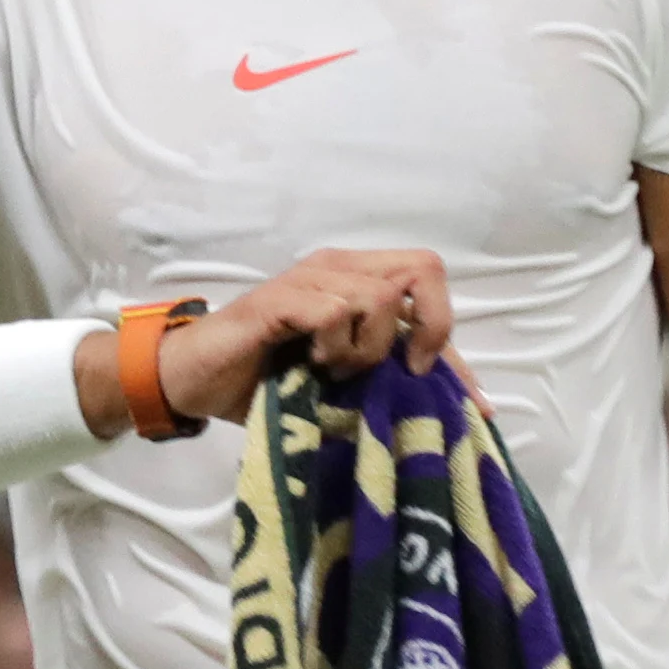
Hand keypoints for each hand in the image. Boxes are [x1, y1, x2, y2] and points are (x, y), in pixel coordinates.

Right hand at [151, 247, 458, 424]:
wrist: (195, 380)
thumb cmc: (270, 378)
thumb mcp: (349, 376)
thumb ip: (397, 372)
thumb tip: (472, 403)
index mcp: (357, 278)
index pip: (431, 283)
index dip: (452, 339)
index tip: (452, 392)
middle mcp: (337, 266)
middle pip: (423, 269)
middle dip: (427, 328)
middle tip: (398, 372)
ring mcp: (306, 277)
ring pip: (380, 296)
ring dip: (368, 348)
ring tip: (336, 369)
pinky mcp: (278, 299)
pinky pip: (334, 310)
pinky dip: (333, 345)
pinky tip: (312, 363)